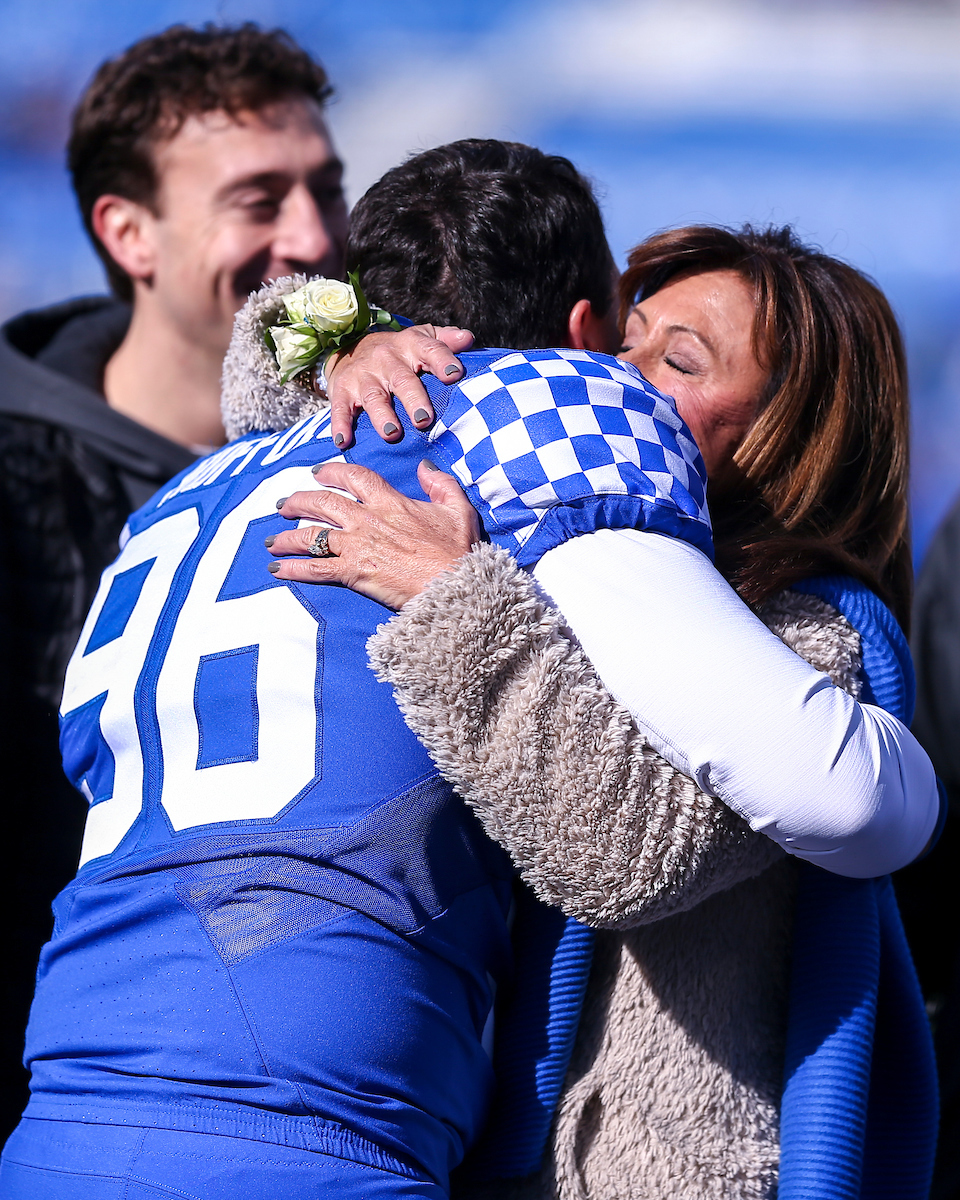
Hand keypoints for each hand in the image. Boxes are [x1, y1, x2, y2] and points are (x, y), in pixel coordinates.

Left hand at [267, 459, 479, 609]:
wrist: (454, 585)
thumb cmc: (458, 552)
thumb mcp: (458, 509)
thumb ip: (441, 484)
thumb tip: (424, 467)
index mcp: (391, 502)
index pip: (354, 477)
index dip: (332, 472)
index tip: (318, 473)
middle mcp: (368, 520)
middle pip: (322, 503)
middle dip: (298, 501)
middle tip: (283, 505)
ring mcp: (358, 546)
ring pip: (312, 535)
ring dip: (288, 536)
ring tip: (272, 540)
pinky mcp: (353, 573)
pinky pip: (315, 568)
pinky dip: (294, 569)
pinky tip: (278, 570)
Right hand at [325, 324, 474, 449]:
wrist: (352, 349)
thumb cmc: (400, 353)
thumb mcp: (422, 339)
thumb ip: (445, 341)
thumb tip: (467, 338)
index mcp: (411, 346)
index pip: (430, 349)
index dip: (442, 360)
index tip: (454, 374)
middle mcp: (387, 359)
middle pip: (402, 379)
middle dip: (413, 398)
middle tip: (424, 419)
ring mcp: (364, 376)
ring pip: (374, 396)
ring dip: (382, 415)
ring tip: (392, 433)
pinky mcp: (342, 390)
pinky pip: (341, 408)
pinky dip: (340, 424)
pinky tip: (344, 440)